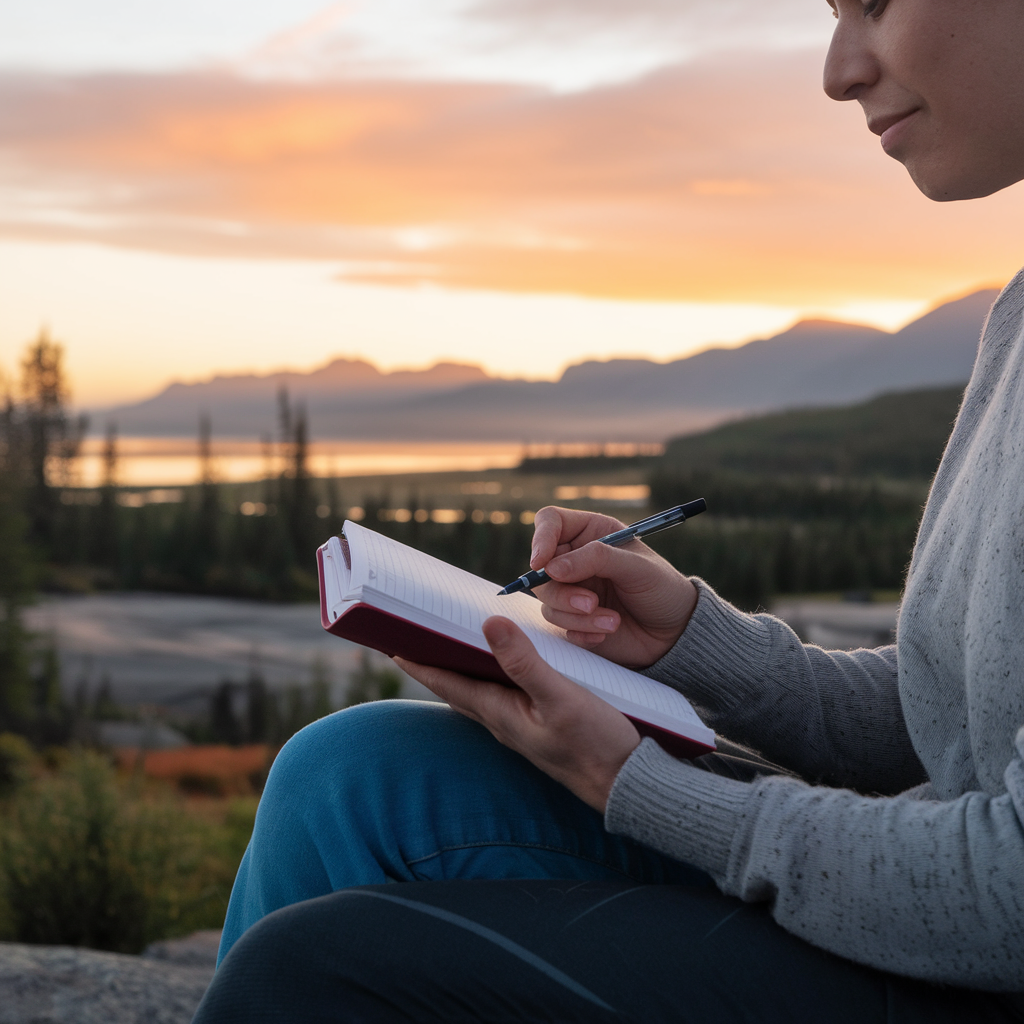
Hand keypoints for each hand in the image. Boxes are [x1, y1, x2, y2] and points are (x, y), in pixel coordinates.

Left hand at [394, 616, 640, 812]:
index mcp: (500, 713)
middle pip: (458, 686)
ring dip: (463, 667)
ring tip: (452, 641)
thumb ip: (524, 662)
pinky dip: (493, 674)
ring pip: (479, 691)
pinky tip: (504, 664)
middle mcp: (503, 721)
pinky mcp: (540, 725)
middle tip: (416, 634)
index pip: (447, 683)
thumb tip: (487, 624)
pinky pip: (504, 695)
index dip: (420, 663)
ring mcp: (521, 726)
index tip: (392, 642)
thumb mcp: (561, 697)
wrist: (627, 785)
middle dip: (435, 661)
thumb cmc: (596, 745)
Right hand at [530, 506, 697, 668]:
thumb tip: (549, 567)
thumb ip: (596, 559)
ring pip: (548, 601)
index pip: (550, 522)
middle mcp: (575, 560)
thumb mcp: (636, 566)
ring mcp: (572, 590)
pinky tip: (607, 632)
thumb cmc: (662, 588)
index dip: (540, 538)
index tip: (541, 563)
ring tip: (612, 621)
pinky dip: (581, 632)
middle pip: (540, 569)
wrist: (674, 632)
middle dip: (562, 591)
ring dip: (576, 615)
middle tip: (590, 603)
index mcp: (591, 533)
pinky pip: (560, 626)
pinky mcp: (573, 620)